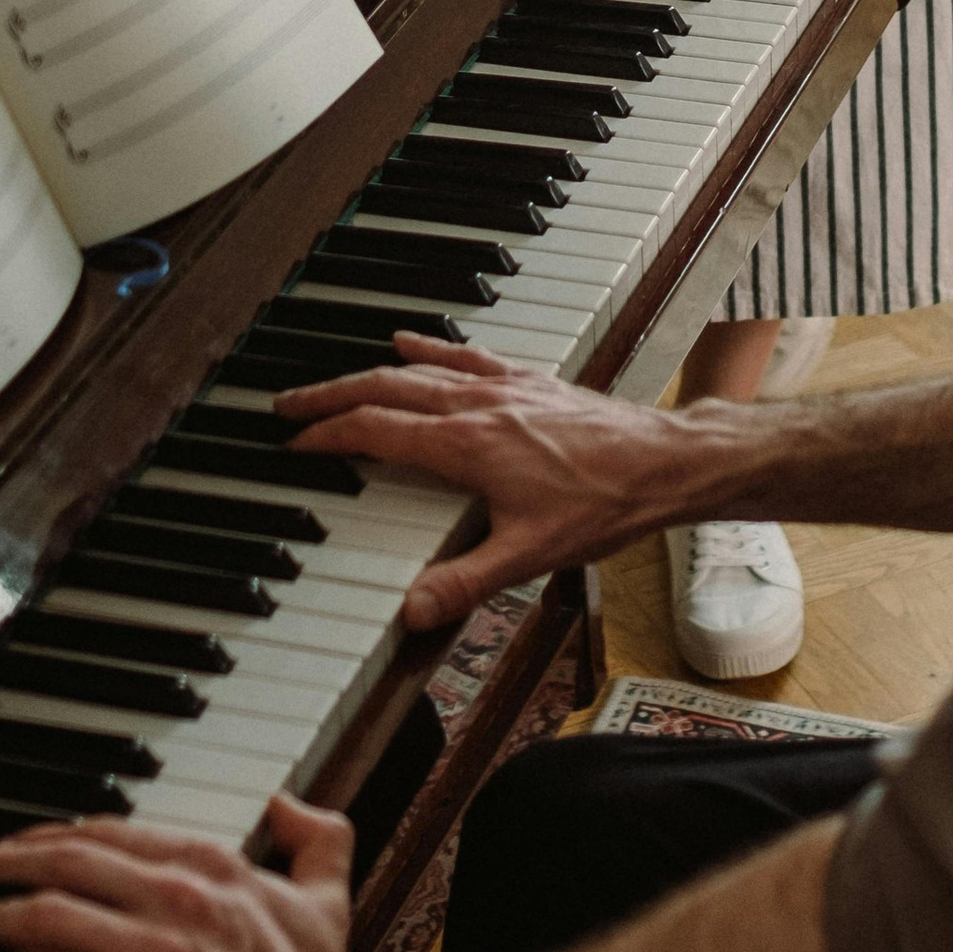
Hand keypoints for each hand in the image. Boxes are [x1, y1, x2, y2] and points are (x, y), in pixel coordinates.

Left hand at [0, 798, 350, 951]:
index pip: (114, 833)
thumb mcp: (328, 906)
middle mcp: (173, 906)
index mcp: (213, 870)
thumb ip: (318, 839)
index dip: (56, 833)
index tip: (22, 843)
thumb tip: (286, 803)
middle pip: (63, 869)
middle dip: (0, 866)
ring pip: (40, 925)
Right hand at [278, 335, 691, 627]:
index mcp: (468, 444)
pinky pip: (465, 354)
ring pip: (420, 368)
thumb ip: (464, 583)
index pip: (378, 431)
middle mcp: (480, 404)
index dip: (329, 436)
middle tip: (288, 403)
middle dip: (331, 394)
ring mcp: (505, 387)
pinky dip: (430, 347)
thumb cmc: (604, 504)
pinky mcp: (530, 381)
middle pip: (386, 387)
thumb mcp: (530, 556)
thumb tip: (408, 610)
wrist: (664, 462)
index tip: (294, 444)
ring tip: (334, 379)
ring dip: (370, 372)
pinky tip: (413, 341)